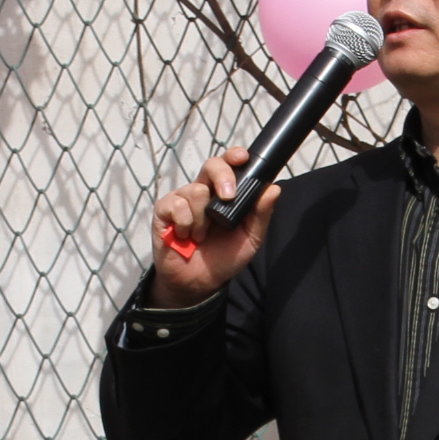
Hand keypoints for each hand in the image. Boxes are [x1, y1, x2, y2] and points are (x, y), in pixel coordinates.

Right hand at [146, 148, 276, 305]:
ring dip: (203, 218)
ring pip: (196, 190)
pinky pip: (177, 205)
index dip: (234, 156)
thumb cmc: (224, 257)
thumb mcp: (250, 238)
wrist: (198, 283)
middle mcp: (205, 191)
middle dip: (222, 176)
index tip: (242, 158)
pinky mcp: (165, 210)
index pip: (230, 165)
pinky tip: (185, 236)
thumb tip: (274, 188)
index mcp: (226, 193)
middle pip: (212, 165)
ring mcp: (183, 199)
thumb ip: (261, 214)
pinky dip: (185, 224)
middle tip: (228, 197)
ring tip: (202, 236)